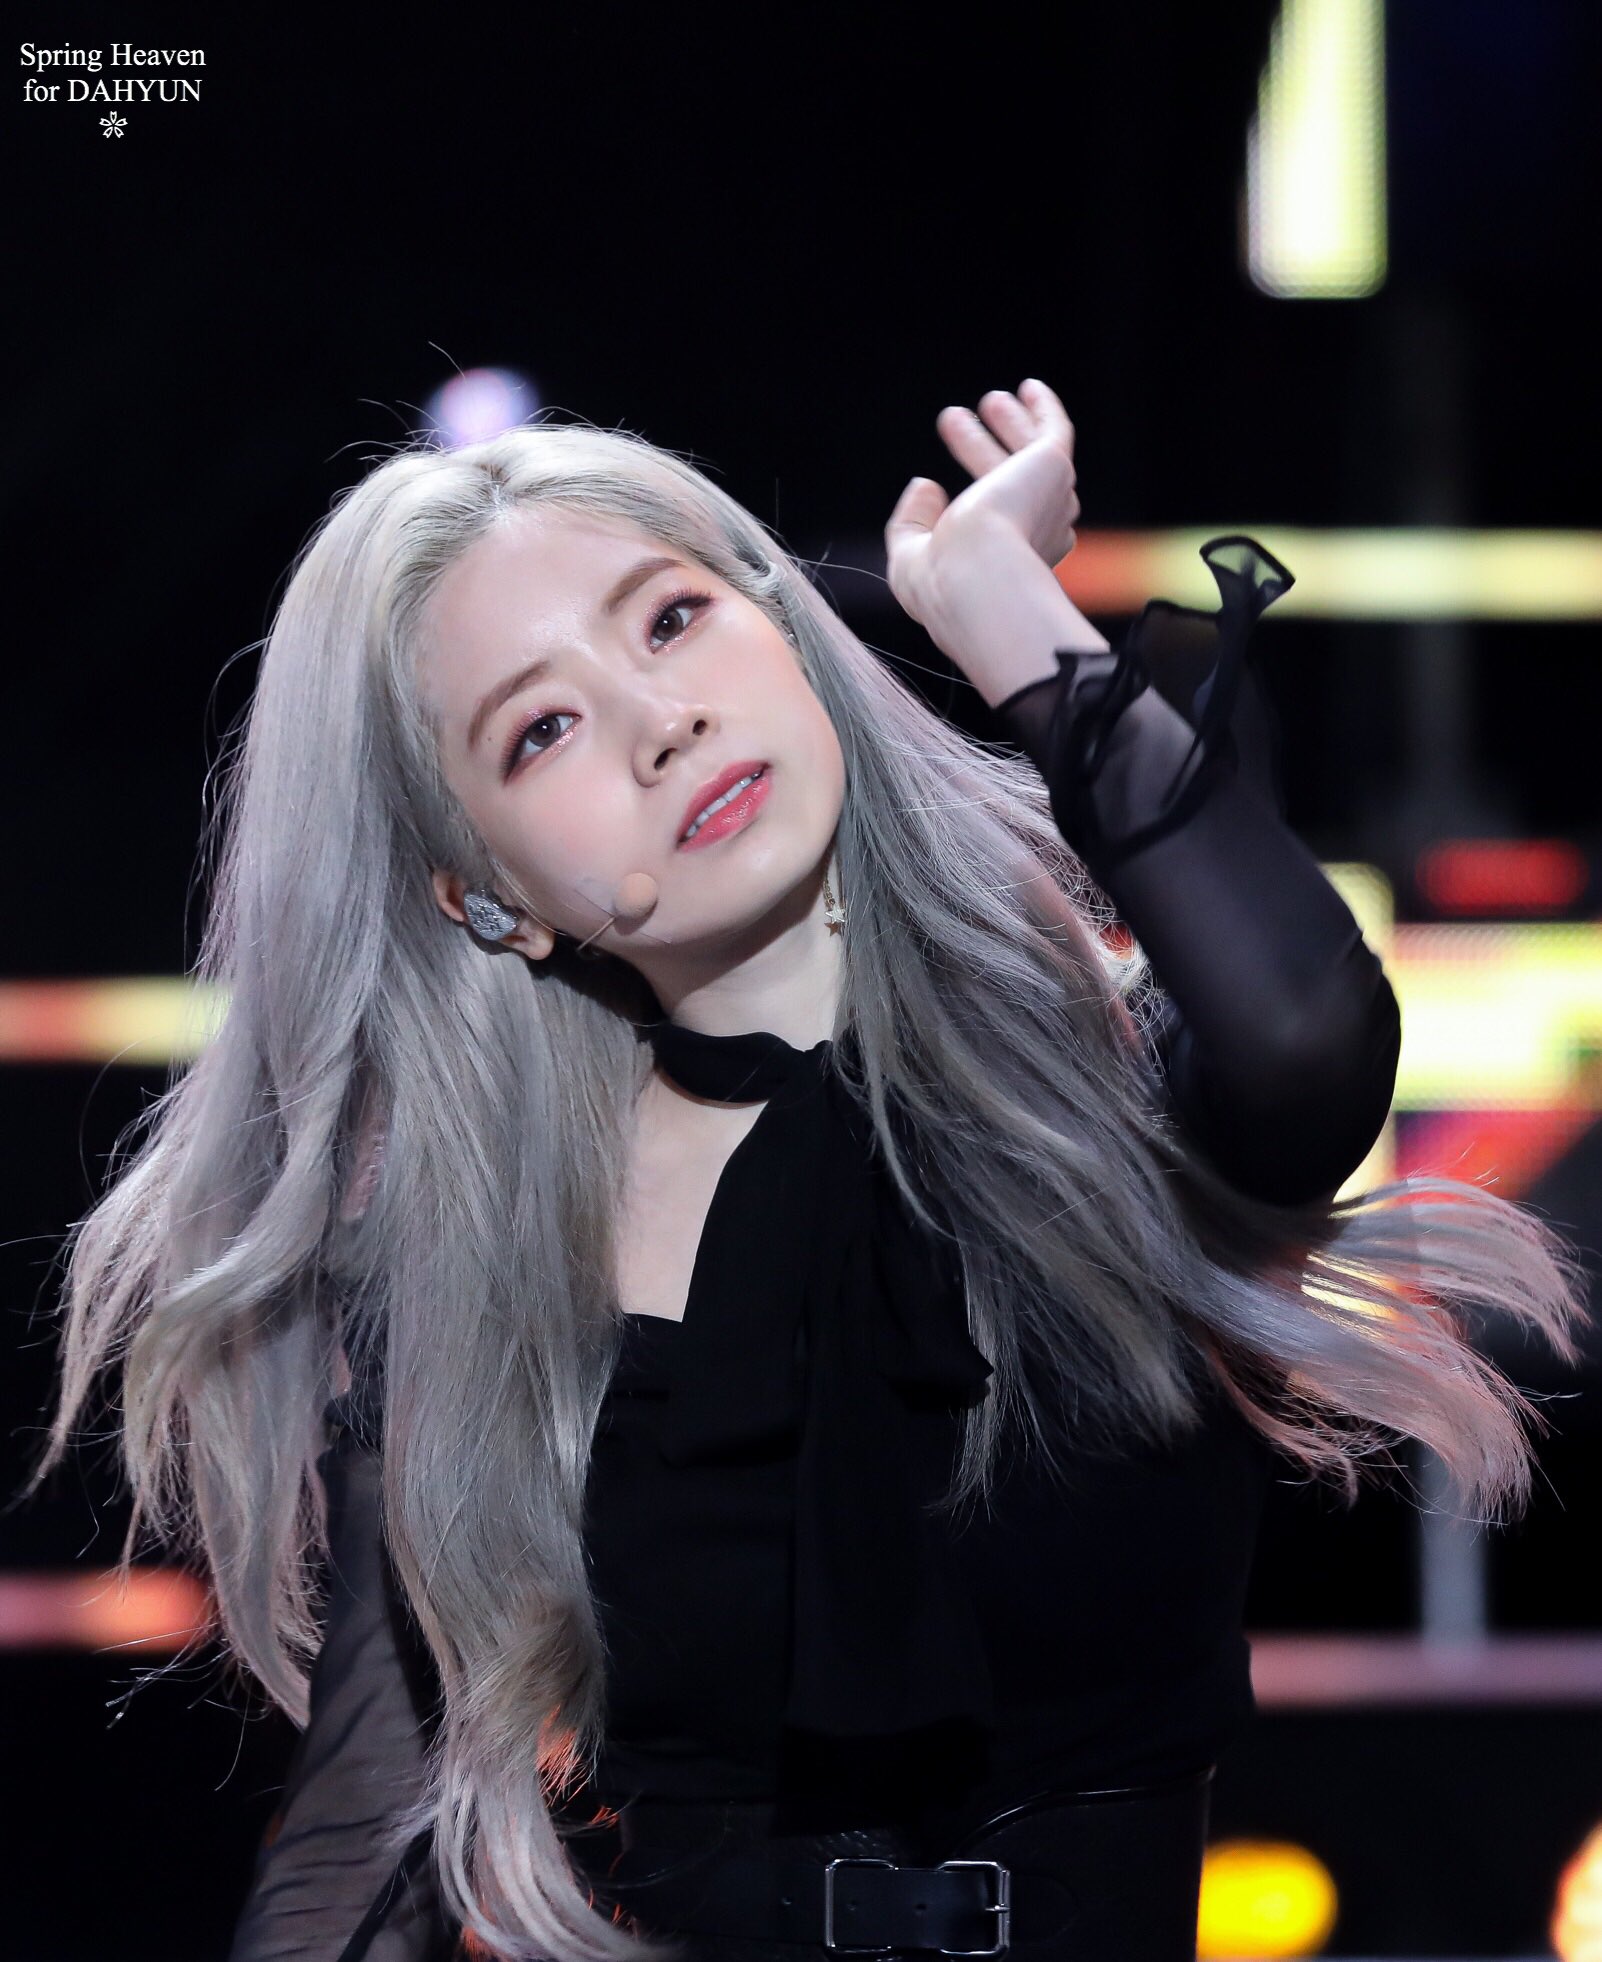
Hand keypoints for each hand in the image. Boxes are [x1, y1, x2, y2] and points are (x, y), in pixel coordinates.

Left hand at [884, 379, 1103, 703]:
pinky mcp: (1053, 466)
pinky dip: (1044, 410)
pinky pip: (1055, 431)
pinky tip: (1030, 390)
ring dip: (1011, 426)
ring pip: (1030, 455)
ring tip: (988, 401)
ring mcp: (1050, 500)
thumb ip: (913, 523)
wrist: (975, 575)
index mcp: (1010, 567)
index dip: (967, 509)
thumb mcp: (910, 558)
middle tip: (953, 422)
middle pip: (1012, 485)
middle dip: (983, 454)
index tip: (932, 492)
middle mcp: (1040, 537)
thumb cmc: (941, 580)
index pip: (996, 530)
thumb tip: (925, 484)